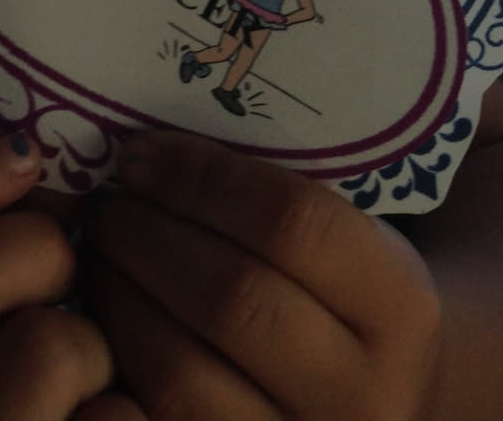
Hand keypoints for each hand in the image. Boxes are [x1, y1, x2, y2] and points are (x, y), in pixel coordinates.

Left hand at [84, 131, 440, 420]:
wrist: (381, 402)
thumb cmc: (346, 289)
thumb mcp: (357, 230)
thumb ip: (290, 178)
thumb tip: (173, 111)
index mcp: (404, 308)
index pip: (292, 222)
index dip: (202, 177)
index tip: (142, 150)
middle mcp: (367, 398)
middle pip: (231, 297)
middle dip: (148, 233)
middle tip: (106, 198)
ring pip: (181, 373)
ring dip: (119, 296)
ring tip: (98, 250)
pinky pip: (159, 419)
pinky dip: (118, 359)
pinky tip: (103, 314)